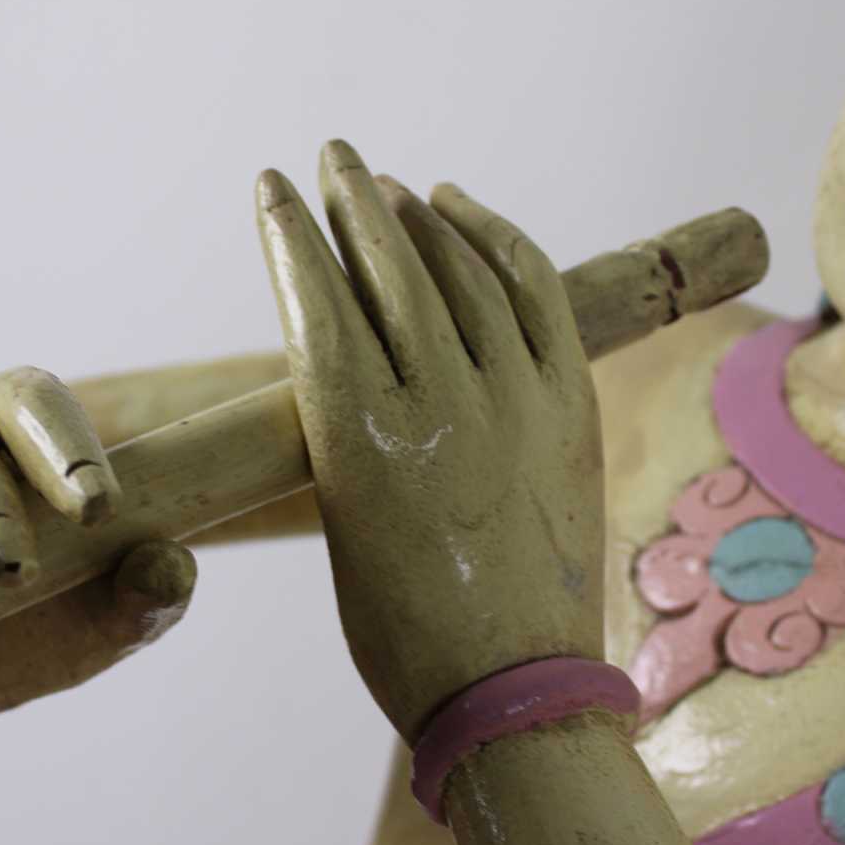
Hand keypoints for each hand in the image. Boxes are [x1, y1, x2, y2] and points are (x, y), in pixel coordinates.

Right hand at [257, 141, 603, 741]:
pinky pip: (536, 293)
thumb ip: (340, 422)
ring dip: (421, 217)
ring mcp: (516, 396)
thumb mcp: (339, 515)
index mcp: (358, 437)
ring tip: (393, 186)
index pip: (316, 298)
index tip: (273, 186)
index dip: (291, 234)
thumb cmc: (400, 627)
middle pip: (390, 265)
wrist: (510, 688)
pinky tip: (465, 214)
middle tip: (333, 156)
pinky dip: (499, 242)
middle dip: (354, 199)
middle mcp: (439, 400)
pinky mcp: (571, 404)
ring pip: (462, 268)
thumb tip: (352, 342)